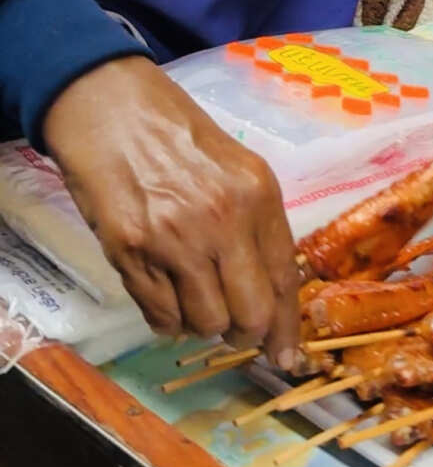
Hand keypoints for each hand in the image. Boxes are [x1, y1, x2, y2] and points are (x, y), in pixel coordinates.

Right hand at [44, 56, 300, 368]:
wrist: (112, 109)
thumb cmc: (177, 136)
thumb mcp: (236, 168)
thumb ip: (255, 223)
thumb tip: (270, 288)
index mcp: (258, 195)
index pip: (284, 278)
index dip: (286, 327)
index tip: (286, 357)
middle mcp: (223, 221)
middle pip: (250, 315)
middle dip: (244, 332)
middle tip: (232, 325)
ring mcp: (176, 240)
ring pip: (205, 323)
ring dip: (201, 323)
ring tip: (190, 296)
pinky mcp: (132, 253)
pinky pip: (160, 316)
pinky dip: (166, 319)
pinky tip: (164, 295)